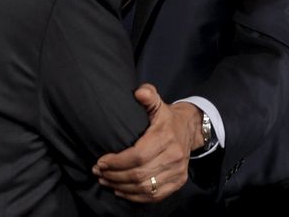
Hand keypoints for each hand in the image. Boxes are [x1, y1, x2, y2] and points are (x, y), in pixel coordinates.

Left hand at [92, 83, 203, 201]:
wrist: (190, 129)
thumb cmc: (167, 117)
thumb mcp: (158, 103)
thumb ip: (148, 95)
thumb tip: (139, 92)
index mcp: (165, 137)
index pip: (138, 156)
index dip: (117, 162)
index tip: (101, 161)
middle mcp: (173, 156)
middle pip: (139, 174)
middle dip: (114, 176)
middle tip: (98, 172)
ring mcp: (177, 171)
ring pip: (145, 187)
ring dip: (121, 187)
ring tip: (105, 181)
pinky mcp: (178, 182)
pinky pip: (155, 195)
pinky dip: (135, 197)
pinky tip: (121, 191)